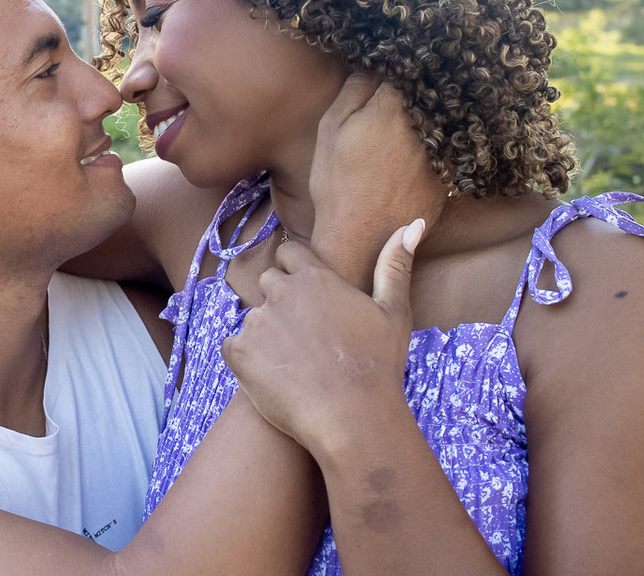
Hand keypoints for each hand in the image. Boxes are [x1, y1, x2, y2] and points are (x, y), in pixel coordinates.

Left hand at [222, 221, 422, 463]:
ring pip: (253, 317)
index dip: (296, 272)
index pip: (289, 253)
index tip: (308, 297)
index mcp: (315, 277)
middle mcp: (282, 292)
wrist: (354, 420)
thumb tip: (412, 224)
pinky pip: (232, 345)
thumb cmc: (379, 367)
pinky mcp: (239, 352)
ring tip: (293, 362)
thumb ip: (395, 265)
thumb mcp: (394, 312)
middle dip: (281, 302)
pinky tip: (273, 375)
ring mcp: (258, 322)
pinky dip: (246, 359)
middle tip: (304, 336)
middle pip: (268, 282)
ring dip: (266, 333)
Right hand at [309, 73, 444, 289]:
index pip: (405, 70)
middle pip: (429, 94)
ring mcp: (442, 150)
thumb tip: (373, 66)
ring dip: (432, 119)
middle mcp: (425, 123)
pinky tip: (417, 161)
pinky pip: (450, 151)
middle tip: (401, 100)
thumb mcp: (330, 130)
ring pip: (442, 121)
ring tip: (410, 132)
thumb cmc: (337, 184)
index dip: (398, 70)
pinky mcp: (450, 176)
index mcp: (393, 106)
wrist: (361, 239)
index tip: (391, 75)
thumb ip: (353, 90)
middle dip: (419, 92)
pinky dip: (439, 149)